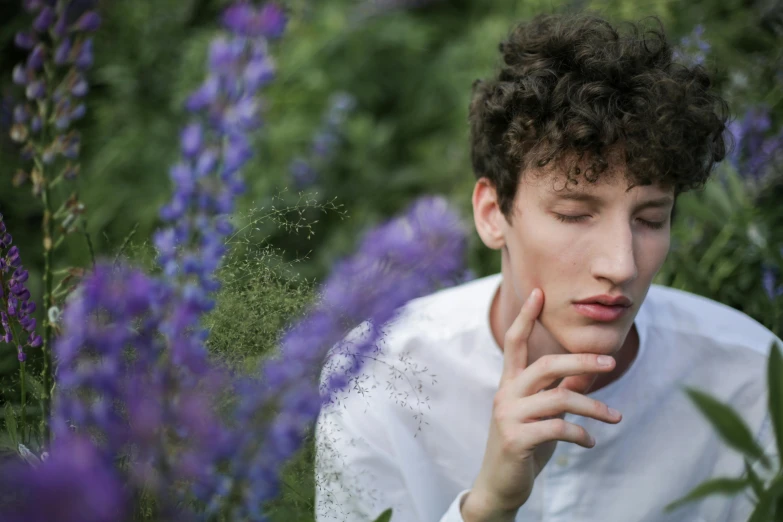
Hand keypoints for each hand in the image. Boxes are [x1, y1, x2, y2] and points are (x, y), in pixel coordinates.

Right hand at [462, 288, 622, 519]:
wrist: (500, 484)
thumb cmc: (524, 444)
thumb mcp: (540, 414)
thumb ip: (556, 392)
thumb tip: (586, 371)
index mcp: (509, 384)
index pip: (514, 343)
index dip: (526, 317)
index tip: (538, 291)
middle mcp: (505, 394)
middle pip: (545, 364)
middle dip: (580, 360)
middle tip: (611, 361)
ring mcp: (508, 416)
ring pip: (559, 398)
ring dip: (593, 407)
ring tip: (615, 417)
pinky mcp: (515, 439)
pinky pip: (558, 428)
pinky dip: (580, 434)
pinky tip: (590, 442)